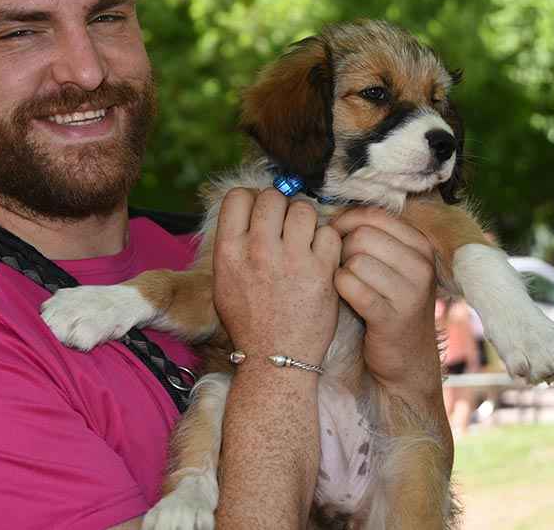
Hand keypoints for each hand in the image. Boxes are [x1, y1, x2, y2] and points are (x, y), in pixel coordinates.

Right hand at [213, 188, 341, 366]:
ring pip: (304, 209)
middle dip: (280, 206)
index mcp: (228, 251)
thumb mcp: (224, 281)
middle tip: (284, 227)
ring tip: (303, 241)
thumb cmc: (249, 321)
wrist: (275, 358)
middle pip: (272, 197)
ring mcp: (292, 259)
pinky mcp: (322, 270)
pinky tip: (319, 258)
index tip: (258, 213)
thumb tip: (250, 207)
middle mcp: (258, 250)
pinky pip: (329, 232)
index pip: (238, 196)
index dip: (251, 199)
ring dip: (305, 221)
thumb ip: (234, 242)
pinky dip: (326, 242)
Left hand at [330, 207, 438, 390]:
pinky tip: (345, 297)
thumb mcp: (391, 265)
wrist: (406, 359)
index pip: (374, 215)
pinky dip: (340, 288)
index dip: (346, 222)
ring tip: (348, 285)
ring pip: (355, 260)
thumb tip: (334, 215)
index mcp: (420, 245)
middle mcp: (421, 265)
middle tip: (342, 267)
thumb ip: (371, 237)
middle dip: (342, 249)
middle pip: (362, 235)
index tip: (336, 236)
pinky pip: (351, 286)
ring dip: (341, 271)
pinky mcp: (392, 316)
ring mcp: (410, 292)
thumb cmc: (389, 303)